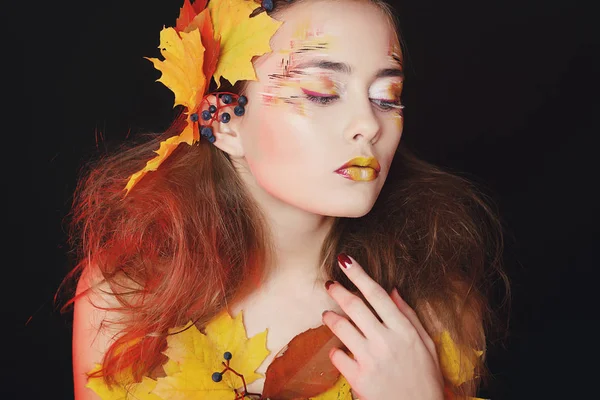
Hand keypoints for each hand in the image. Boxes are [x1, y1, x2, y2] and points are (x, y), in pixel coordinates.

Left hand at [322, 253, 443, 399]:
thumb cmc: (424, 379)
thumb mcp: (426, 345)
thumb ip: (408, 316)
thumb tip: (392, 291)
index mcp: (404, 330)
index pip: (377, 294)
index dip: (359, 274)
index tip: (345, 261)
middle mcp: (386, 341)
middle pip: (355, 306)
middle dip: (338, 291)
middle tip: (329, 284)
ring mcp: (371, 359)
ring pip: (341, 327)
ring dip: (330, 318)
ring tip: (327, 315)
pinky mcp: (358, 378)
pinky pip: (337, 355)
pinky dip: (335, 351)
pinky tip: (338, 351)